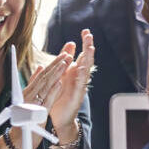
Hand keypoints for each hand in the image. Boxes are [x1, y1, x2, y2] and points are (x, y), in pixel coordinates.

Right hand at [15, 53, 68, 148]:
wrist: (17, 141)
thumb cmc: (23, 122)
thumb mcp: (29, 100)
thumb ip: (34, 85)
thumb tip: (39, 68)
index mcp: (27, 92)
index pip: (41, 75)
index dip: (53, 64)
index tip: (62, 55)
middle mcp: (27, 96)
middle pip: (44, 77)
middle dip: (56, 65)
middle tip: (67, 54)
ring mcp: (30, 104)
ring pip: (45, 85)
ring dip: (56, 73)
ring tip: (65, 63)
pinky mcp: (35, 113)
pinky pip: (46, 101)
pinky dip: (52, 91)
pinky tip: (59, 83)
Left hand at [49, 29, 95, 144]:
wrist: (58, 118)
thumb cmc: (60, 97)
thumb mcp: (62, 74)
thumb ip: (64, 60)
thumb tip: (70, 44)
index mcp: (74, 72)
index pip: (82, 54)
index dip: (84, 43)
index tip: (86, 31)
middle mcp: (79, 78)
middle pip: (86, 59)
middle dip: (88, 47)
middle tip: (89, 35)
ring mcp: (80, 87)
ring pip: (86, 70)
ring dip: (88, 59)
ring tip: (90, 48)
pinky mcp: (77, 96)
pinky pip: (80, 84)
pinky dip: (81, 76)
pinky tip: (81, 67)